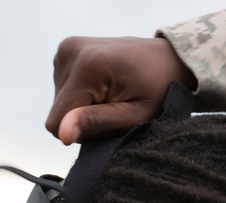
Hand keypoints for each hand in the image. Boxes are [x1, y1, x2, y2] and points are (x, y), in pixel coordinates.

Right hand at [46, 36, 196, 143]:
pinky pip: (63, 89)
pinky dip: (83, 94)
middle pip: (58, 111)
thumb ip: (96, 123)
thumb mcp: (135, 116)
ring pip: (60, 101)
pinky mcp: (67, 49)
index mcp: (88, 66)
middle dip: (84, 117)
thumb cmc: (159, 90)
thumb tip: (62, 133)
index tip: (109, 120)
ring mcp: (67, 47)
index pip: (57, 121)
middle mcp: (71, 51)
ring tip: (113, 95)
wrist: (168, 60)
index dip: (81, 131)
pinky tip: (105, 87)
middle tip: (115, 107)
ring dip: (84, 106)